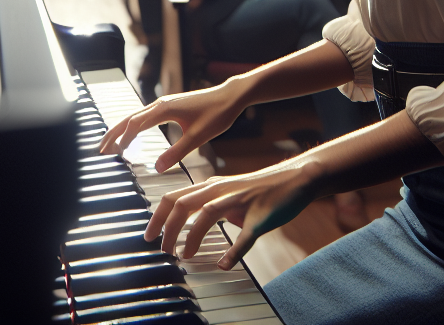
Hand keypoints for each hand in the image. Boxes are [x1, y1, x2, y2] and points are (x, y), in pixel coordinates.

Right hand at [99, 81, 246, 172]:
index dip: (123, 138)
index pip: (135, 123)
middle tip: (101, 150)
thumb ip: (176, 152)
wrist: (229, 97)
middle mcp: (160, 104)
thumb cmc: (216, 114)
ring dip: (122, 130)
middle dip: (114, 133)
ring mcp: (164, 104)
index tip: (114, 154)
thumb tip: (157, 167)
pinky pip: (144, 117)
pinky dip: (133, 127)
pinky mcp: (169, 107)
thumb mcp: (197, 137)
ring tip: (111, 145)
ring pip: (135, 116)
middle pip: (129, 118)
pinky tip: (131, 136)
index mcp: (164, 108)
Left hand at [146, 159, 321, 268]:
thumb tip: (192, 227)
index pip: (174, 196)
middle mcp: (221, 190)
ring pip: (207, 214)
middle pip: (183, 203)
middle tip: (163, 249)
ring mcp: (240, 201)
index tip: (149, 235)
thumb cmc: (259, 189)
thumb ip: (209, 205)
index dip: (157, 216)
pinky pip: (245, 235)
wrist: (294, 179)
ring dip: (192, 236)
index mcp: (211, 186)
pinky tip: (225, 264)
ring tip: (184, 255)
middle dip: (167, 227)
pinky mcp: (260, 216)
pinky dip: (233, 251)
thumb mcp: (228, 194)